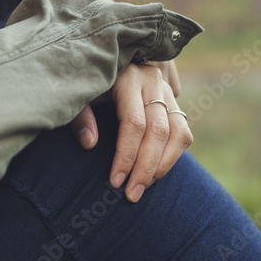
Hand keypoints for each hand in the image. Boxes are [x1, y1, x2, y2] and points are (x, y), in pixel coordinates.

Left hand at [70, 61, 191, 202]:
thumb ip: (80, 116)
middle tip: (132, 194)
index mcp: (128, 78)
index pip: (134, 123)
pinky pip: (182, 133)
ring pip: (177, 133)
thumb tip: (90, 144)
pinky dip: (172, 156)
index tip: (116, 181)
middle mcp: (152, 81)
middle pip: (157, 131)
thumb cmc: (87, 86)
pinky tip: (154, 173)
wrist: (102, 66)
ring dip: (162, 166)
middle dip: (145, 167)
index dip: (126, 155)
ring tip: (143, 188)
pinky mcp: (173, 103)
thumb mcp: (79, 95)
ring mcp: (166, 91)